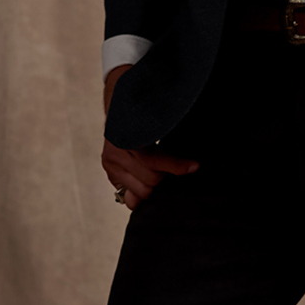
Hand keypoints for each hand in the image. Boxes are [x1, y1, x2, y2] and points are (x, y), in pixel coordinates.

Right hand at [102, 63, 197, 210]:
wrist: (122, 107)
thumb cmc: (146, 115)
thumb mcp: (158, 122)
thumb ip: (168, 145)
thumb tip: (189, 162)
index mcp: (126, 136)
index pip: (153, 160)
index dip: (176, 165)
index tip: (194, 166)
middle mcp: (115, 151)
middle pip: (150, 180)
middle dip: (164, 176)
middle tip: (172, 166)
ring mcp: (110, 164)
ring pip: (141, 191)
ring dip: (153, 185)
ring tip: (158, 171)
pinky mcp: (109, 173)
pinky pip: (130, 197)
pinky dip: (142, 192)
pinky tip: (146, 182)